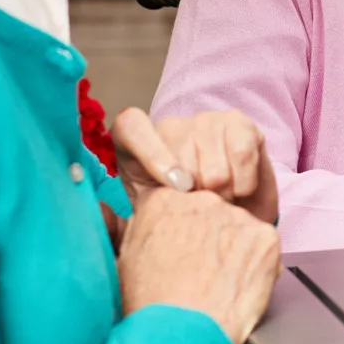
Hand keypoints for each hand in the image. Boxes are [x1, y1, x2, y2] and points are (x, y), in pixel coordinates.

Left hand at [112, 108, 277, 223]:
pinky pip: (242, 155)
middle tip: (198, 210)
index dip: (152, 154)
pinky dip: (243, 184)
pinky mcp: (242, 125)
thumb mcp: (143, 221)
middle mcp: (170, 125)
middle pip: (183, 157)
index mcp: (135, 144)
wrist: (227, 218)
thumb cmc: (179, 220)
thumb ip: (116, 223)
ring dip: (221, 194)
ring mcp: (208, 121)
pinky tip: (239, 193)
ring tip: (219, 204)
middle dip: (194, 196)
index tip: (174, 188)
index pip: (132, 127)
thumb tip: (100, 214)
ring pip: (214, 164)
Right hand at [117, 188, 281, 343]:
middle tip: (200, 272)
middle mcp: (201, 199)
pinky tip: (238, 287)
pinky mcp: (265, 238)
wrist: (177, 339)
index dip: (181, 231)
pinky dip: (258, 266)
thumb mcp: (118, 261)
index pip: (179, 202)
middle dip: (209, 237)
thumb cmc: (145, 308)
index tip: (179, 252)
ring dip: (234, 251)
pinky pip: (264, 248)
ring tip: (218, 283)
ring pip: (239, 229)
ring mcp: (237, 217)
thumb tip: (106, 212)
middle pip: (211, 212)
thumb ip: (123, 228)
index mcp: (163, 200)